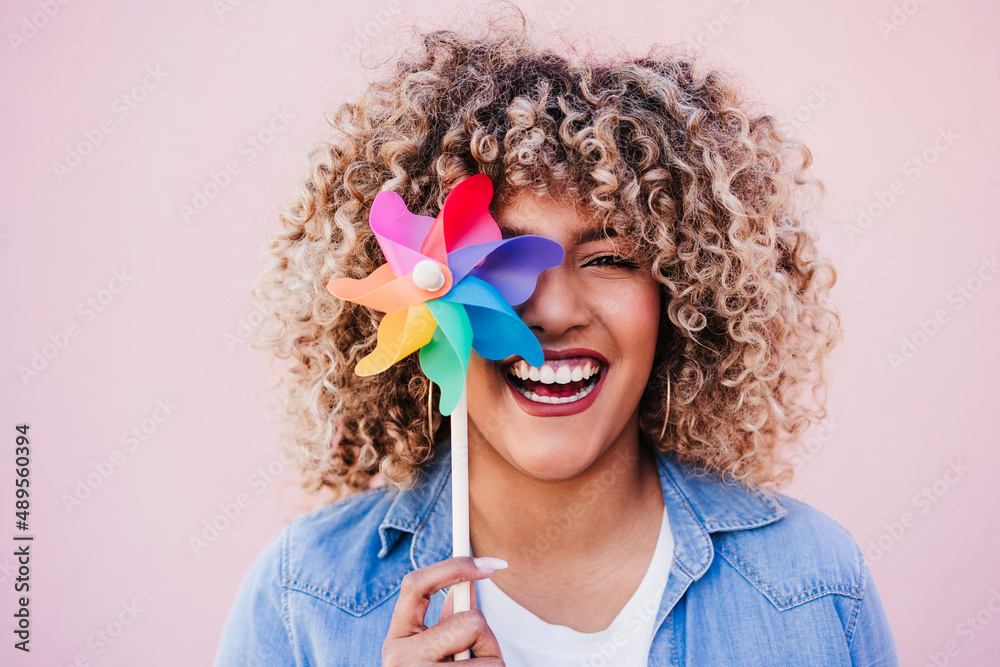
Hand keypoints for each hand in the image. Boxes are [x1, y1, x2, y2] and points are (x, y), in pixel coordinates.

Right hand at [382, 556, 506, 664]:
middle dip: (485, 637)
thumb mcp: (428, 652)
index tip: (493, 564)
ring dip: (492, 665)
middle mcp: (401, 659)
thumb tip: (468, 586)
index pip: (416, 584)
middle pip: (470, 621)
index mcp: (396, 638)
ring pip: (489, 655)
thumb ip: (445, 622)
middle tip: (477, 656)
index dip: (455, 566)